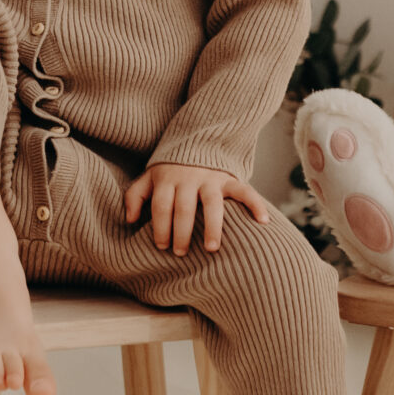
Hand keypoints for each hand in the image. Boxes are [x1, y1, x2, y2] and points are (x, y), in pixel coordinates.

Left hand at [124, 162, 274, 255]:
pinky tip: (263, 221)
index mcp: (166, 179)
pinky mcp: (228, 179)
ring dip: (212, 226)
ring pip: (212, 204)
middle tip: (181, 253)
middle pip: (184, 208)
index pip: (162, 205)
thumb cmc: (169, 170)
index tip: (162, 246)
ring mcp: (210, 178)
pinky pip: (244, 191)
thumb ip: (134, 196)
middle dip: (181, 232)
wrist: (196, 141)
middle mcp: (188, 178)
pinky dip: (255, 204)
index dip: (161, 227)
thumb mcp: (148, 177)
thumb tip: (130, 220)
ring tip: (212, 248)